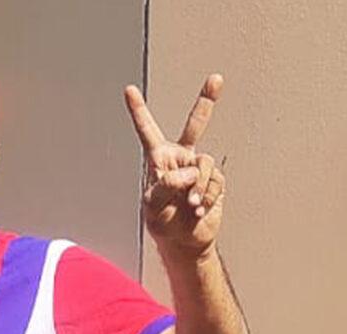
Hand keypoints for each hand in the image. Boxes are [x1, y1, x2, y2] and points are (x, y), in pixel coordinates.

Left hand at [126, 74, 225, 258]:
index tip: (129, 90)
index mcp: (158, 159)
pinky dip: (207, 197)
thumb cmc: (162, 222)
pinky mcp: (215, 181)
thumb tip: (189, 172)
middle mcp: (180, 158)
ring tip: (191, 205)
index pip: (147, 130)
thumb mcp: (154, 206)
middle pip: (195, 124)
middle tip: (217, 79)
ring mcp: (199, 168)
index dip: (138, 110)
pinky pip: (215, 181)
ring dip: (199, 187)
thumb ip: (167, 185)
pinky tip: (199, 209)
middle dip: (207, 101)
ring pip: (204, 164)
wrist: (185, 242)